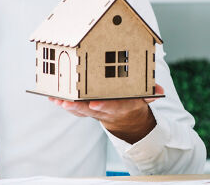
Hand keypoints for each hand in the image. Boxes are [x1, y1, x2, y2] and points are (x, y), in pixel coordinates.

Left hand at [49, 83, 164, 143]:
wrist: (126, 118)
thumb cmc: (133, 100)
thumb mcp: (144, 97)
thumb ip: (150, 93)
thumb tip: (158, 91)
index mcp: (121, 106)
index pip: (113, 107)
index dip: (104, 106)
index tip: (94, 104)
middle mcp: (105, 110)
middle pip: (90, 111)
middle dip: (78, 107)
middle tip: (66, 103)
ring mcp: (94, 111)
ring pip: (79, 110)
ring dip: (67, 106)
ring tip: (56, 100)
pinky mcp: (85, 109)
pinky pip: (73, 108)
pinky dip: (63, 103)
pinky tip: (52, 97)